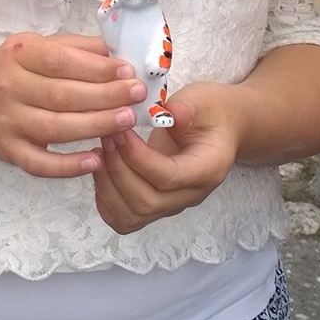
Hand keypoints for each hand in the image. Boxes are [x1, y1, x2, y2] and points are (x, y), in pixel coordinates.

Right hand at [0, 33, 145, 178]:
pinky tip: (95, 160)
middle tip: (137, 96)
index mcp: (18, 54)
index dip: (96, 68)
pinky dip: (68, 166)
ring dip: (95, 126)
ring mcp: (7, 122)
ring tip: (127, 121)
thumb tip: (118, 53)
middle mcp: (7, 87)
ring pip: (55, 128)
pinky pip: (39, 164)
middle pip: (62, 95)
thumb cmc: (16, 70)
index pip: (60, 60)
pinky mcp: (8, 151)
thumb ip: (77, 48)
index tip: (128, 71)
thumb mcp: (39, 47)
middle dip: (105, 97)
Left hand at [92, 80, 245, 233]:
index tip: (120, 131)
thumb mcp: (203, 101)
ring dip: (108, 187)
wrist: (219, 127)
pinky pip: (125, 218)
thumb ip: (187, 108)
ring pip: (133, 215)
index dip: (137, 158)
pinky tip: (100, 170)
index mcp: (208, 170)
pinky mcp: (156, 205)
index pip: (168, 177)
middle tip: (107, 137)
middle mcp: (191, 195)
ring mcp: (172, 204)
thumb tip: (171, 113)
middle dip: (118, 171)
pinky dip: (106, 201)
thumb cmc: (210, 112)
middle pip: (147, 202)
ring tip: (99, 153)